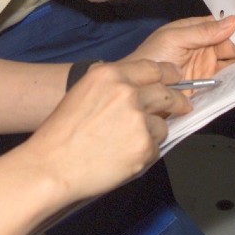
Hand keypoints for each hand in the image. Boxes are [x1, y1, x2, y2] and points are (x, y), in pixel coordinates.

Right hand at [20, 60, 189, 201]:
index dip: (168, 75)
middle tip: (182, 106)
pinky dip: (145, 153)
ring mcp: (138, 119)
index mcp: (110, 75)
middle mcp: (127, 92)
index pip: (154, 68)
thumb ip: (113, 86)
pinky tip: (123, 157)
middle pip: (167, 93)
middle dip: (177, 101)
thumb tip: (140, 89)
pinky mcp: (144, 145)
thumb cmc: (61, 135)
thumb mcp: (84, 93)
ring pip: (163, 124)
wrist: (52, 166)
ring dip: (153, 132)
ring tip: (127, 143)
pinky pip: (156, 147)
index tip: (175, 80)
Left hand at [124, 15, 234, 83]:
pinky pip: (227, 82)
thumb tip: (232, 21)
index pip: (223, 26)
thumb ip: (202, 31)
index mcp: (195, 32)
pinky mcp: (208, 88)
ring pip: (233, 63)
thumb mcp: (174, 38)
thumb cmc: (148, 58)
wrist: (137, 91)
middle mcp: (204, 49)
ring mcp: (207, 69)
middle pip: (232, 45)